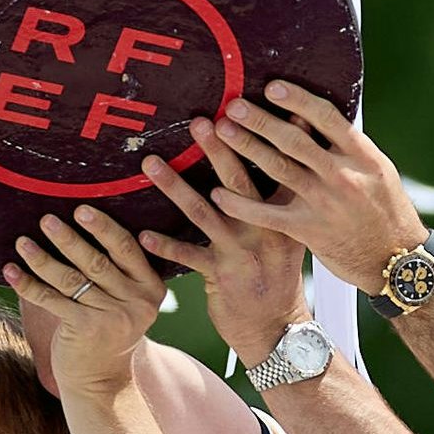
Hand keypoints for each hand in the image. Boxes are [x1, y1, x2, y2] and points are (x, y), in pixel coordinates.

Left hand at [5, 207, 168, 396]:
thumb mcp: (122, 301)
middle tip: (46, 219)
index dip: (103, 227)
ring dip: (42, 258)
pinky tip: (11, 271)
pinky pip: (52, 300)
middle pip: (97, 261)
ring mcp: (113, 318)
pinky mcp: (87, 330)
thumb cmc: (106, 331)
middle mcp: (137, 303)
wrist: (101, 381)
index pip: (127, 249)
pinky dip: (29, 284)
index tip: (81, 209)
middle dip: (69, 239)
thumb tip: (75, 226)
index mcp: (151, 288)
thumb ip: (114, 271)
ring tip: (22, 242)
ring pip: (72, 279)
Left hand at [141, 140, 312, 365]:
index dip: (263, 137)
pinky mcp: (221, 277)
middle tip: (199, 121)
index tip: (246, 106)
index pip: (278, 168)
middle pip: (240, 181)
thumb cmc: (276, 271)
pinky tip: (142, 234)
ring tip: (150, 163)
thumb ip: (283, 192)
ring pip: (205, 212)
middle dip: (219, 149)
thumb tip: (284, 149)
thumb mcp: (291, 231)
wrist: (278, 327)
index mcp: (286, 213)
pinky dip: (165, 246)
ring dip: (175, 187)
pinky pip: (189, 256)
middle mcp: (266, 229)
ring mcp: (243, 252)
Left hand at [202, 84, 426, 294]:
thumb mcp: (378, 171)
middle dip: (260, 120)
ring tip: (221, 132)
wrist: (396, 261)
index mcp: (361, 156)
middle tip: (233, 106)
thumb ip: (348, 148)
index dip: (297, 99)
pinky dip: (240, 205)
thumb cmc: (386, 211)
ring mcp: (324, 203)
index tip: (272, 88)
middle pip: (294, 140)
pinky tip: (217, 193)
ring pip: (278, 169)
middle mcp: (342, 175)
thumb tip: (317, 118)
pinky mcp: (307, 230)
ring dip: (246, 148)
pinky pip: (266, 214)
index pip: (326, 118)